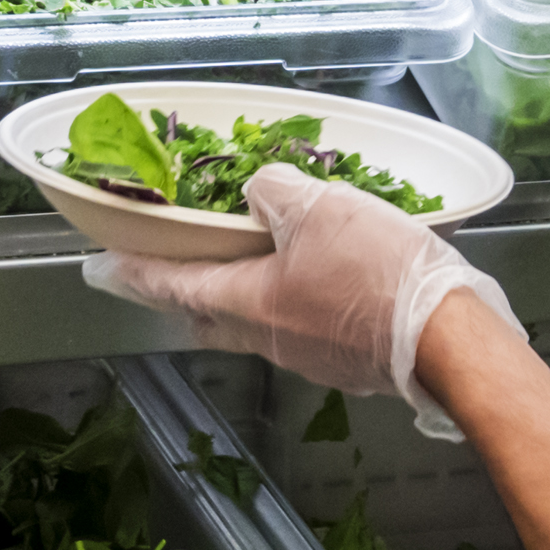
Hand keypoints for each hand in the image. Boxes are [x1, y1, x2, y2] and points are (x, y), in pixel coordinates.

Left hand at [82, 164, 525, 439]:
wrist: (450, 339)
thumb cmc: (378, 274)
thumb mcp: (320, 208)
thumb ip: (276, 191)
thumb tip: (259, 190)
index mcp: (247, 302)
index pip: (170, 285)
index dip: (131, 273)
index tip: (98, 269)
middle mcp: (268, 337)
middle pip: (207, 316)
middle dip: (183, 294)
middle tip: (169, 271)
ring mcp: (308, 355)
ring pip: (255, 323)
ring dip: (243, 294)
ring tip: (252, 261)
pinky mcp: (347, 360)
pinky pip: (304, 327)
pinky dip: (295, 300)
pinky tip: (320, 278)